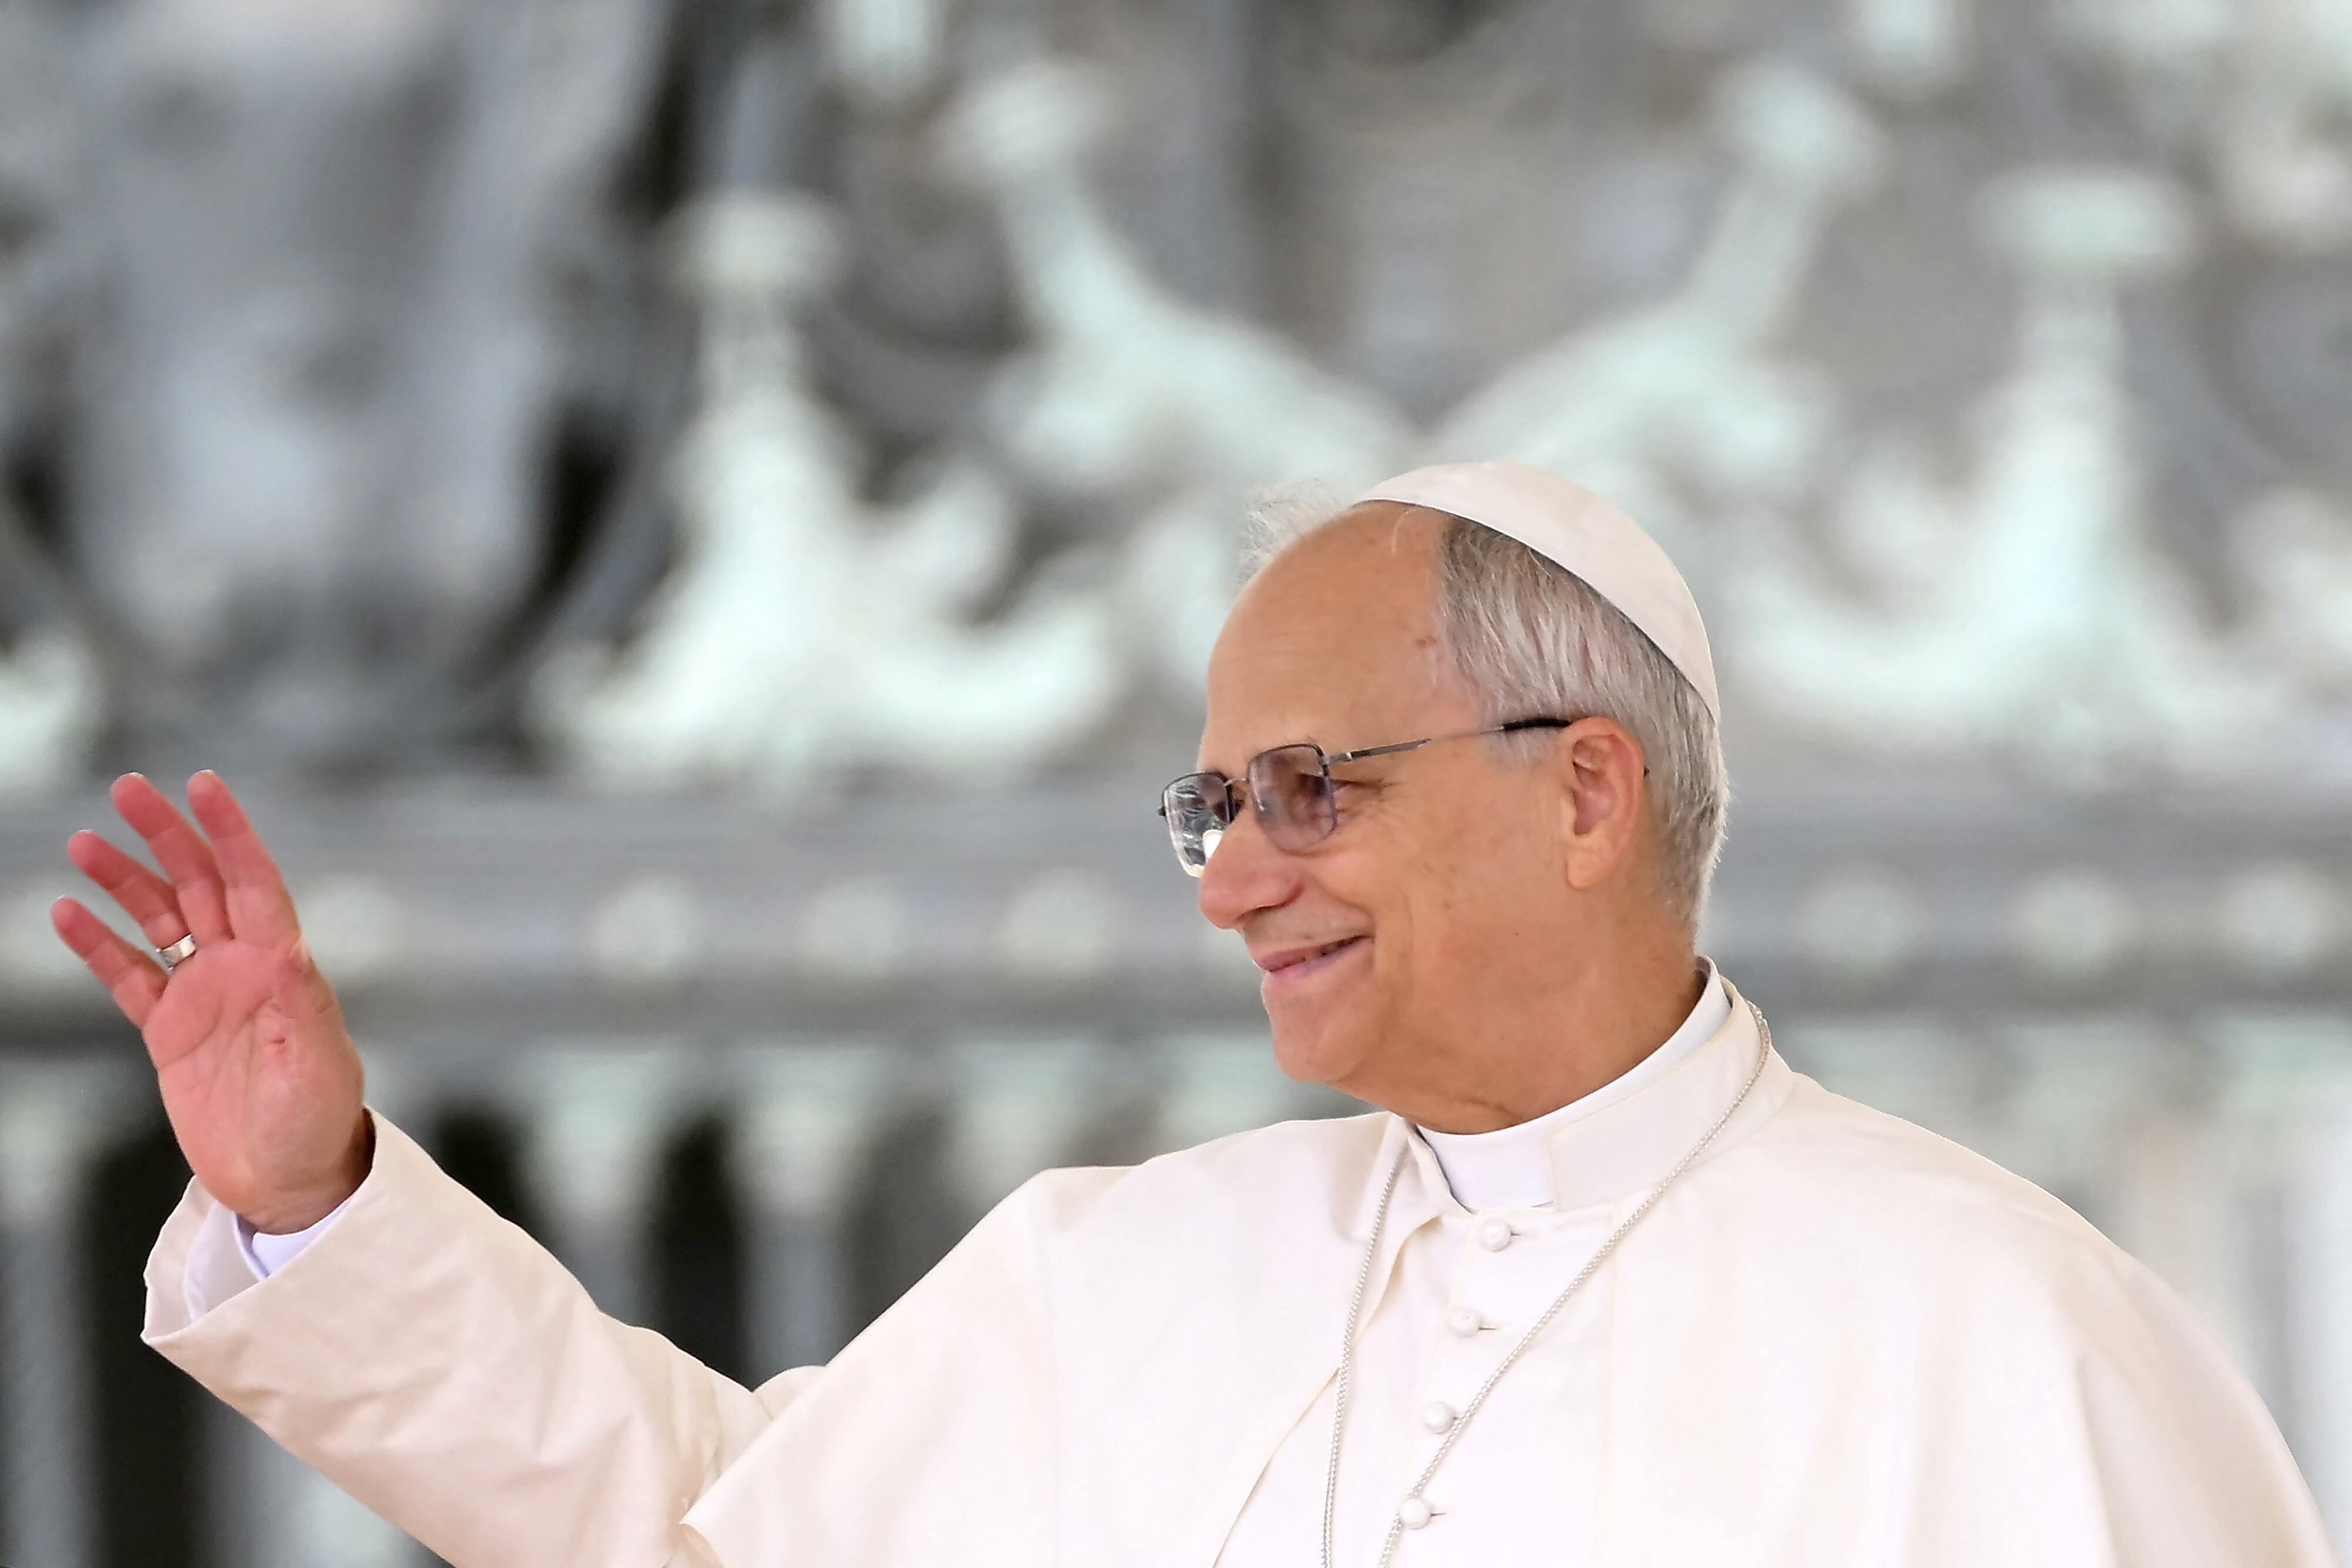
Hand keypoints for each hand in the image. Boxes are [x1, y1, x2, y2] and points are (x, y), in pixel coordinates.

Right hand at [53, 772, 369, 1233]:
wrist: (289, 1180)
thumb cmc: (317, 1123)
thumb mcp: (317, 1064)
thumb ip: (301, 1007)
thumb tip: (290, 950)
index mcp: (283, 968)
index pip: (255, 883)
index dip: (230, 833)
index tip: (204, 785)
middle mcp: (243, 970)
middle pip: (201, 885)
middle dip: (167, 835)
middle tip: (128, 787)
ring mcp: (204, 996)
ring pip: (160, 920)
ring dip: (125, 880)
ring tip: (86, 841)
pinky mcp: (170, 1032)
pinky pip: (129, 975)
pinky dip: (99, 944)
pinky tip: (68, 913)